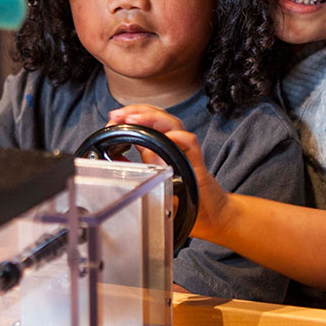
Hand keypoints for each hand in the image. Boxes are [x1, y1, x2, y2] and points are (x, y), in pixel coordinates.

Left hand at [107, 105, 231, 244]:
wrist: (210, 214)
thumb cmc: (185, 197)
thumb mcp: (155, 178)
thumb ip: (139, 164)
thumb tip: (116, 153)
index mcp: (163, 147)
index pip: (148, 120)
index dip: (131, 114)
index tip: (114, 116)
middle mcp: (175, 145)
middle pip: (159, 116)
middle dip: (137, 111)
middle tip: (119, 114)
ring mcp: (186, 153)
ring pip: (173, 124)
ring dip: (153, 118)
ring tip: (134, 118)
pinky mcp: (196, 164)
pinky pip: (190, 143)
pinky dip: (178, 137)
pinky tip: (165, 136)